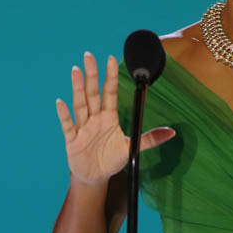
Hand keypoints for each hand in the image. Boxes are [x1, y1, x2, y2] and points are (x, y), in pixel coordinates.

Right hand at [55, 52, 175, 184]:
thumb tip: (172, 133)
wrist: (95, 177)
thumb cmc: (111, 160)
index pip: (110, 93)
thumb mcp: (131, 148)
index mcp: (109, 117)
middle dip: (91, 75)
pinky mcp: (72, 140)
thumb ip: (150, 139)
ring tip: (76, 70)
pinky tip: (60, 102)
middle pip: (93, 93)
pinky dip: (64, 114)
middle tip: (89, 55)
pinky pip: (68, 125)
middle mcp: (95, 119)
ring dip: (78, 88)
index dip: (110, 77)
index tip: (111, 59)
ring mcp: (83, 127)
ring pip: (80, 105)